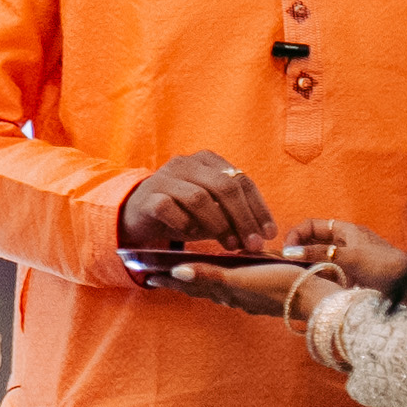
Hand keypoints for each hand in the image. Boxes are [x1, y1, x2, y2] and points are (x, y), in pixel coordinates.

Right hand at [115, 154, 278, 256]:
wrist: (137, 215)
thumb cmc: (181, 212)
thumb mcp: (211, 210)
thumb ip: (232, 214)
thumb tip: (260, 234)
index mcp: (207, 160)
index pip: (241, 180)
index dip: (259, 208)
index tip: (268, 233)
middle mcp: (186, 163)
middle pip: (224, 187)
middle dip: (243, 218)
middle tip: (252, 244)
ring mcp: (164, 178)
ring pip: (199, 198)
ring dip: (219, 225)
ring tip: (229, 245)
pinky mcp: (147, 197)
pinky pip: (170, 210)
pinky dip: (185, 225)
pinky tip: (192, 237)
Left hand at [154, 254, 323, 318]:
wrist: (319, 298)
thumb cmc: (282, 286)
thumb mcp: (241, 279)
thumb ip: (209, 276)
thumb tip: (176, 272)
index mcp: (226, 291)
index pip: (190, 284)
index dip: (169, 278)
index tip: (147, 273)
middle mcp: (235, 296)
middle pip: (201, 287)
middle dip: (181, 280)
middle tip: (158, 272)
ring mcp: (251, 296)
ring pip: (219, 287)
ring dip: (201, 279)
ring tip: (185, 272)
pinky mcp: (265, 293)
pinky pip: (238, 285)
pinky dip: (225, 278)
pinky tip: (230, 272)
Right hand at [284, 217, 406, 294]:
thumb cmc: (384, 265)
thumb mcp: (349, 256)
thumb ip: (319, 253)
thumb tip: (289, 252)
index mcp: (345, 230)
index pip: (310, 225)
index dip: (295, 235)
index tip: (287, 252)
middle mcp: (344, 241)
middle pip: (312, 242)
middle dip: (299, 252)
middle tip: (288, 267)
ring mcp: (347, 258)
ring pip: (318, 259)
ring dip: (308, 266)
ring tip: (301, 277)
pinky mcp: (350, 274)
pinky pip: (327, 273)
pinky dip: (319, 277)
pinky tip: (316, 285)